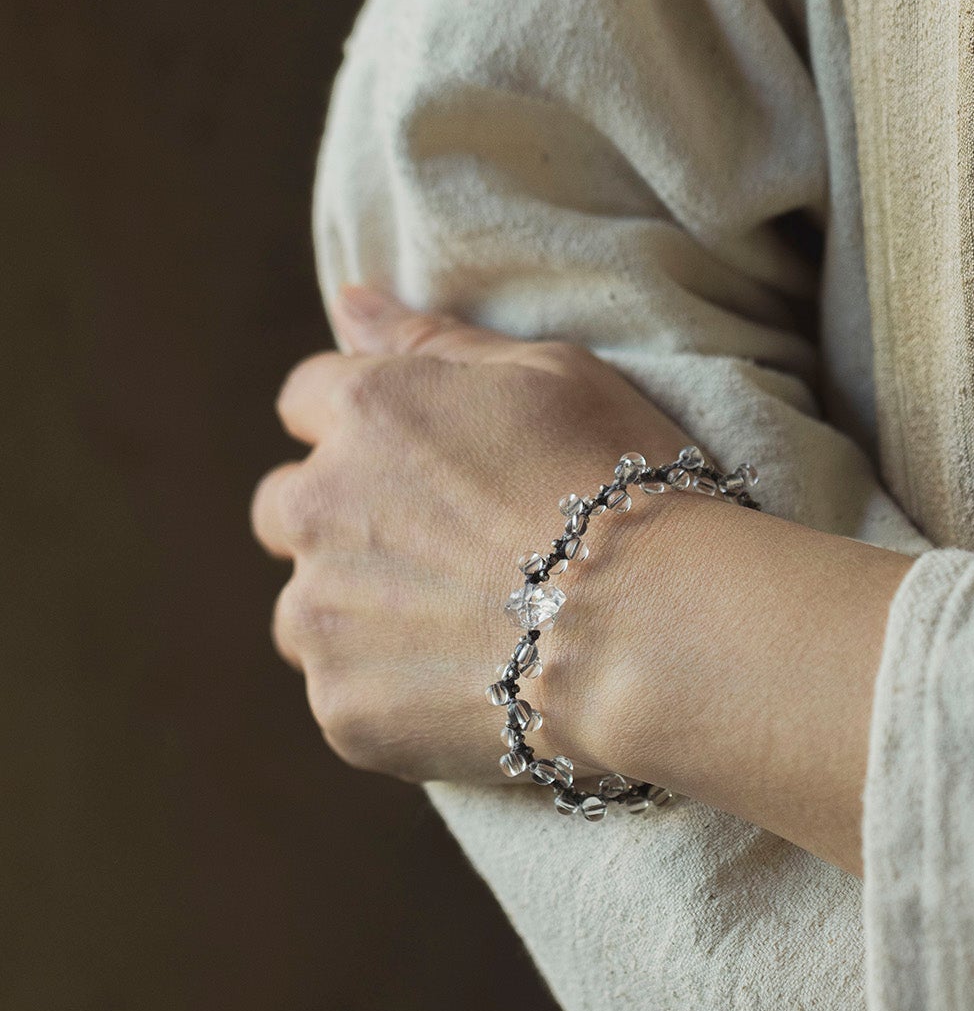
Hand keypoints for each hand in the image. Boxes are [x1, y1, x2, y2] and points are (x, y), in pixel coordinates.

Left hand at [254, 287, 908, 863]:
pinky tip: (471, 688)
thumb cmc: (622, 487)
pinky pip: (343, 696)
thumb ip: (434, 339)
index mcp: (366, 411)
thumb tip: (348, 301)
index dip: (367, 431)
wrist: (650, 634)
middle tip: (444, 555)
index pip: (307, 401)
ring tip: (463, 632)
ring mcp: (321, 616)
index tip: (425, 467)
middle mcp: (318, 506)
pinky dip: (393, 695)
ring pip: (305, 610)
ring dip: (359, 614)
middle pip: (286, 508)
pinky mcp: (341, 709)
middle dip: (344, 523)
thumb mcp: (550, 375)